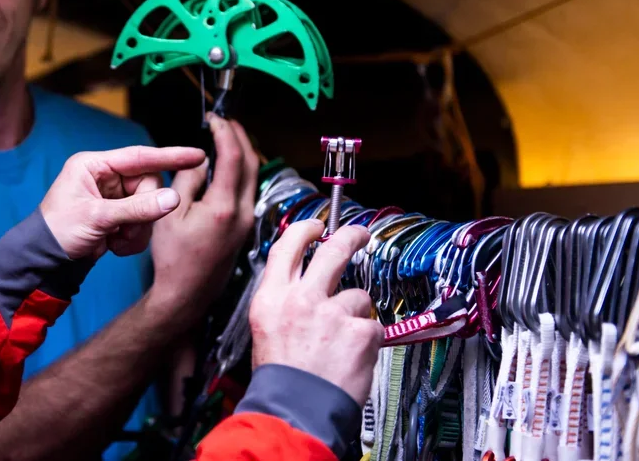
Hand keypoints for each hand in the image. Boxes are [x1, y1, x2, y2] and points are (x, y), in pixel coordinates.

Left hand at [39, 146, 205, 260]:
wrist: (46, 260)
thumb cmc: (59, 232)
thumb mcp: (97, 218)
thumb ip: (137, 208)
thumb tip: (172, 198)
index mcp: (94, 166)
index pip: (139, 157)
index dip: (169, 156)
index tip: (196, 156)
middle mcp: (106, 177)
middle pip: (148, 185)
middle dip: (143, 211)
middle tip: (125, 229)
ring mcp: (113, 196)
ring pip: (149, 206)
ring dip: (137, 229)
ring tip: (116, 240)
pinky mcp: (119, 214)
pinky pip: (143, 221)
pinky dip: (133, 237)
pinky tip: (114, 245)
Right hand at [148, 114, 257, 316]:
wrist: (187, 293)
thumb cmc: (174, 258)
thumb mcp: (170, 213)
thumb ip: (187, 181)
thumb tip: (202, 160)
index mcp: (223, 207)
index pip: (232, 157)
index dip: (225, 132)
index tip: (214, 119)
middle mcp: (242, 212)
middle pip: (251, 163)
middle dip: (240, 136)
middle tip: (225, 121)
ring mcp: (247, 220)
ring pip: (253, 176)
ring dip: (243, 152)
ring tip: (226, 137)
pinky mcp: (245, 227)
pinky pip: (248, 189)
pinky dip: (241, 170)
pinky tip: (227, 166)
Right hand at [248, 220, 383, 405]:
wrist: (294, 411)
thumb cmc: (280, 379)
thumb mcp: (266, 330)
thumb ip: (284, 303)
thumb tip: (304, 285)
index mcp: (272, 298)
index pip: (288, 247)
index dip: (305, 230)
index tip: (317, 227)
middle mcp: (301, 299)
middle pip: (333, 251)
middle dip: (351, 236)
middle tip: (360, 235)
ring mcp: (332, 313)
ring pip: (358, 296)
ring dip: (355, 315)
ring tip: (343, 343)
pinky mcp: (359, 331)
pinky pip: (372, 327)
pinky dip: (367, 342)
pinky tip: (352, 358)